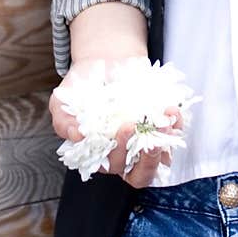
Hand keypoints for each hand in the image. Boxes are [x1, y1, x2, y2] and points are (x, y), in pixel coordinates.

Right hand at [48, 54, 184, 188]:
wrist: (103, 61)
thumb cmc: (81, 87)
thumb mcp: (62, 102)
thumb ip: (63, 122)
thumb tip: (76, 136)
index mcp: (100, 154)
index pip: (112, 168)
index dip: (119, 155)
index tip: (124, 126)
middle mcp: (124, 153)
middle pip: (140, 175)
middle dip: (148, 161)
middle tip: (150, 139)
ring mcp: (145, 141)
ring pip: (161, 158)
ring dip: (165, 143)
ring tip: (165, 120)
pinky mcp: (160, 125)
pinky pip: (173, 134)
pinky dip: (175, 125)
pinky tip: (170, 110)